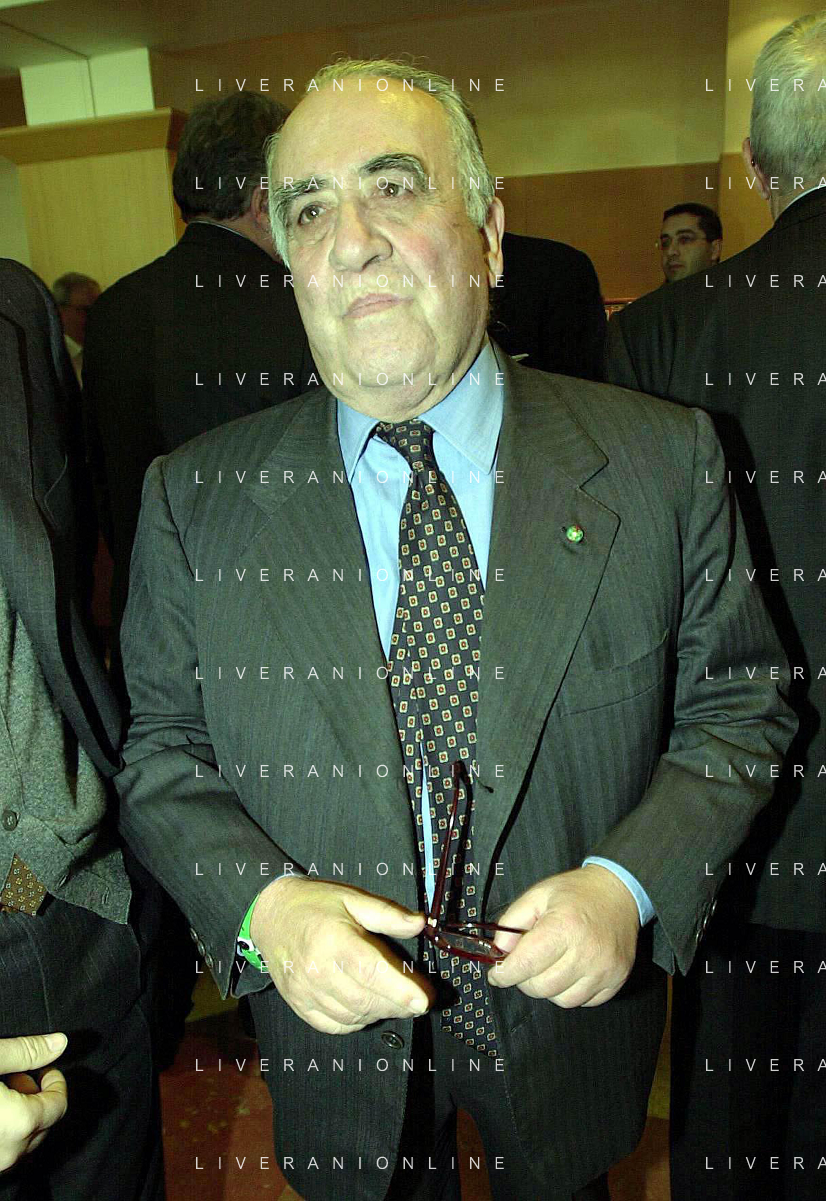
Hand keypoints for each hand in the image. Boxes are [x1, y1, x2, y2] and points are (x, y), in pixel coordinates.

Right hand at [0, 1032, 67, 1173]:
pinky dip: (6, 1130)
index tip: (46, 1070)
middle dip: (37, 1096)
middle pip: (43, 1124)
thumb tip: (59, 1043)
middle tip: (18, 1076)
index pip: (59, 1104)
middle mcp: (9, 1151)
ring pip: (22, 1140)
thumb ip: (27, 1051)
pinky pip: (4, 1149)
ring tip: (2, 1090)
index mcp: (19, 1122)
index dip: (56, 1082)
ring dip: (21, 1114)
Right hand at [250, 877, 433, 1033]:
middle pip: (366, 999)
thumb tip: (420, 923)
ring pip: (352, 1016)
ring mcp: (305, 991)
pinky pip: (333, 1026)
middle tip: (418, 999)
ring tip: (395, 1001)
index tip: (425, 1000)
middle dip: (398, 1004)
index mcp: (333, 940)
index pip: (371, 971)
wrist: (271, 914)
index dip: (400, 989)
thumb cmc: (315, 904)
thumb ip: (387, 913)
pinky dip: (356, 1022)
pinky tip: (367, 1009)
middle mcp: (317, 970)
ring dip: (380, 1013)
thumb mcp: (353, 898)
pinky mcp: (298, 1004)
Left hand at [488, 864, 639, 1007]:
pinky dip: (571, 991)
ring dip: (549, 988)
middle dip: (525, 979)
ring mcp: (604, 969)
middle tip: (526, 963)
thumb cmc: (577, 893)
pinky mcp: (617, 979)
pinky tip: (571, 970)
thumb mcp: (537, 895)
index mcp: (563, 926)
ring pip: (562, 1000)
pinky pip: (584, 1001)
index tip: (497, 974)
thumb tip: (499, 951)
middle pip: (541, 987)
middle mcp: (586, 951)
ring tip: (551, 965)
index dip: (505, 974)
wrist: (619, 891)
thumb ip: (512, 920)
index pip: (525, 964)